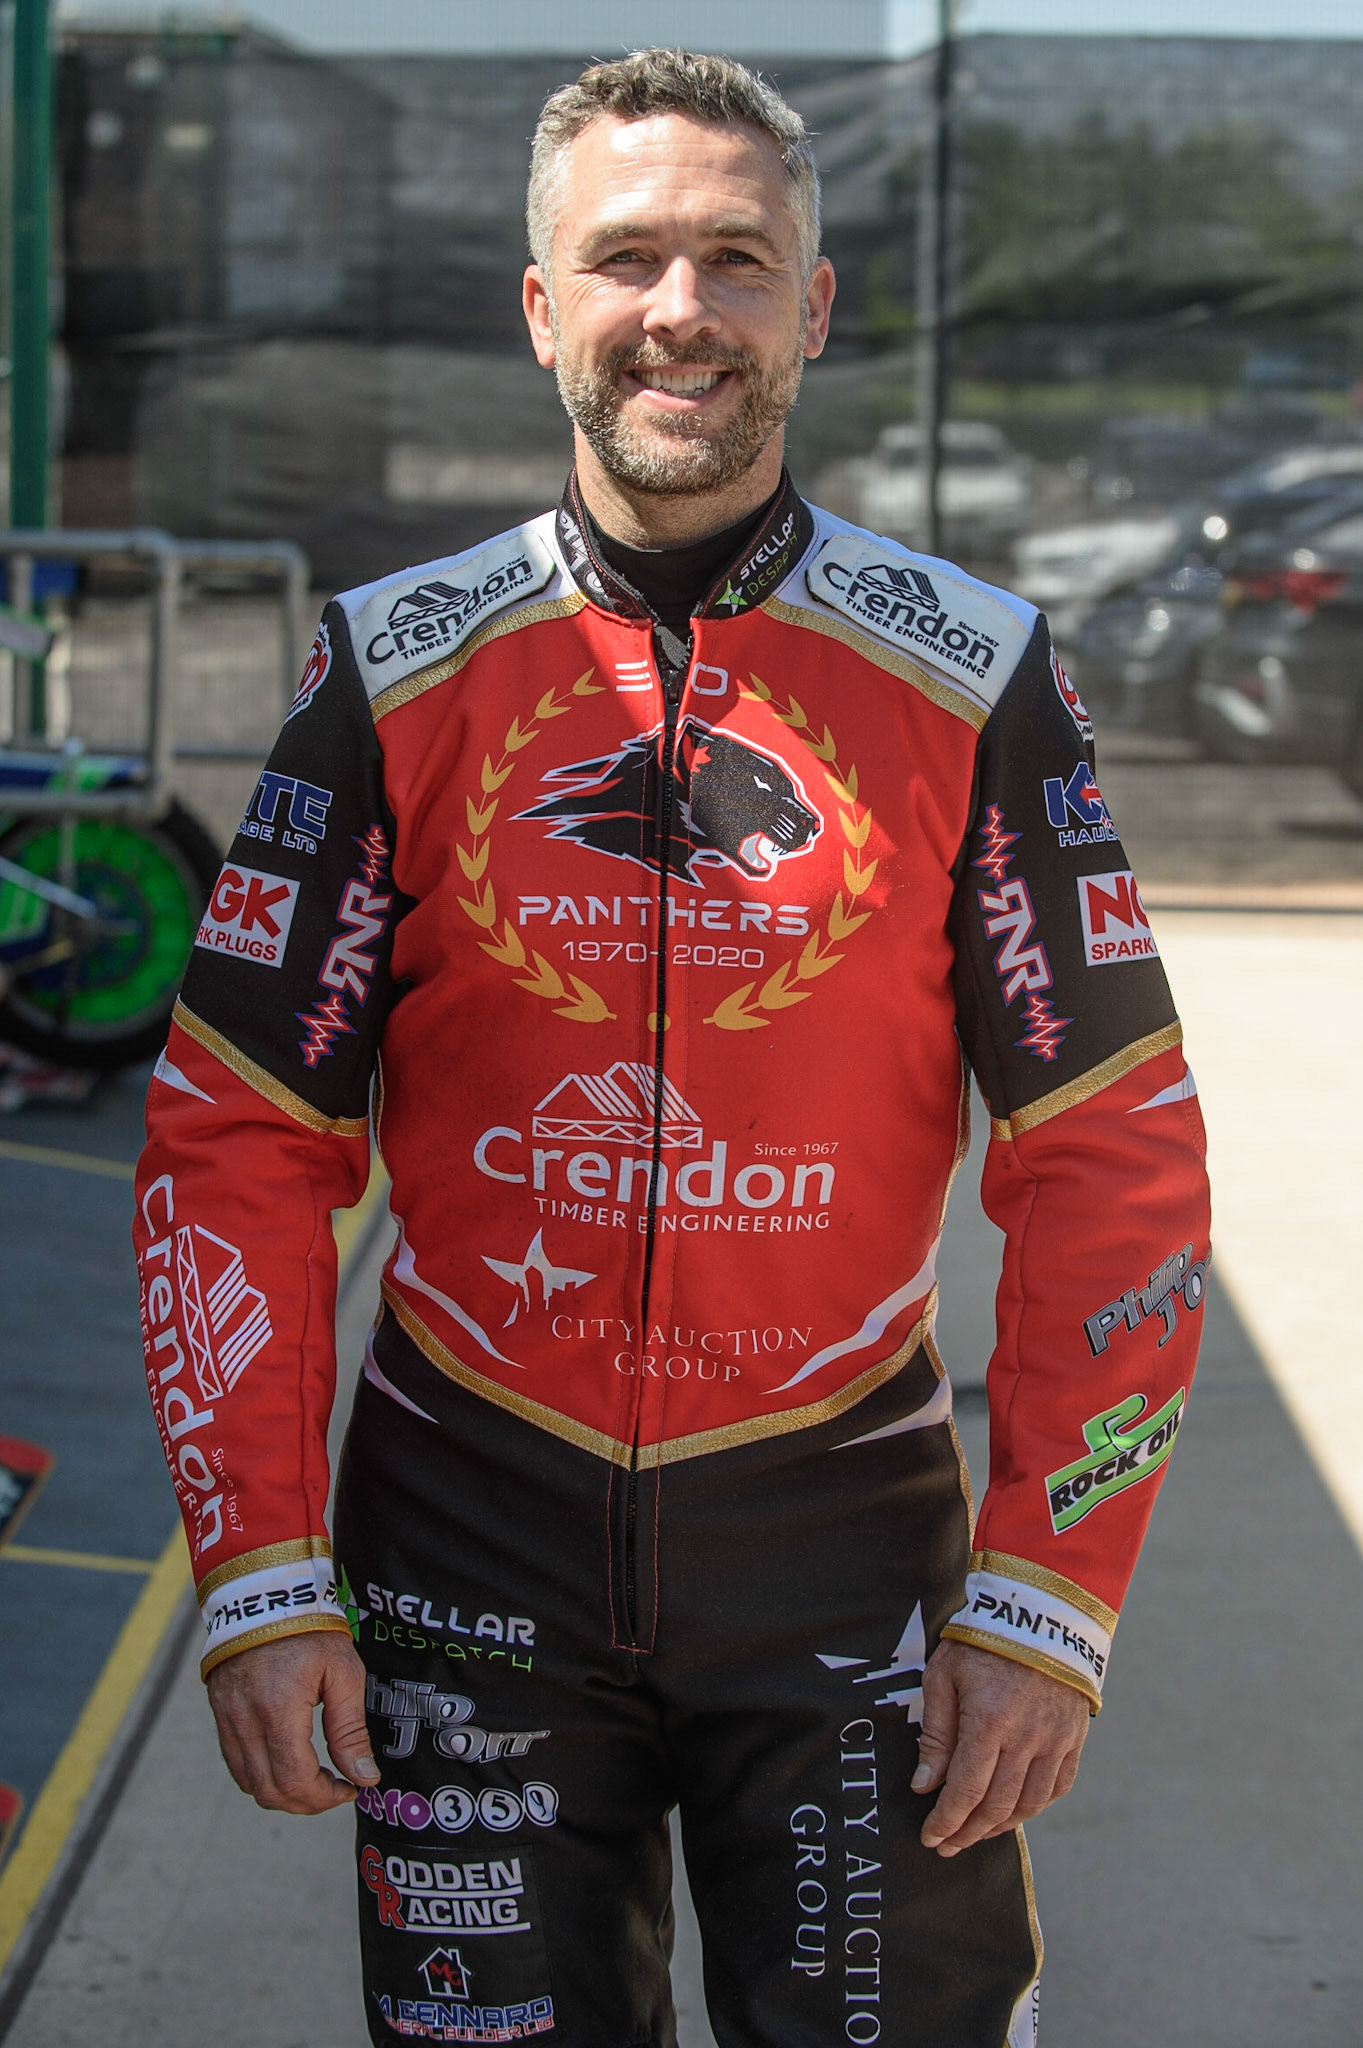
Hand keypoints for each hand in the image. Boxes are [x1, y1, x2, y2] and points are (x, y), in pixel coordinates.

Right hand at [206, 1630, 379, 1813]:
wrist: (266, 1594)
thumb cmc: (309, 1628)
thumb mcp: (343, 1672)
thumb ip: (350, 1730)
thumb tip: (363, 1776)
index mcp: (278, 1711)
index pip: (295, 1780)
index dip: (324, 1797)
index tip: (349, 1789)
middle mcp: (245, 1721)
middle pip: (269, 1791)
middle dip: (306, 1802)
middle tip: (335, 1789)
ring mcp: (227, 1719)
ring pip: (249, 1783)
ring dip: (283, 1793)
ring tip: (314, 1778)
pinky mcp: (220, 1714)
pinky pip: (236, 1763)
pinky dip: (262, 1776)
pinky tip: (287, 1762)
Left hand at [912, 1639, 1089, 1855]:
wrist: (1041, 1613)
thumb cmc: (983, 1640)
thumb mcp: (945, 1676)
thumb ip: (936, 1733)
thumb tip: (925, 1785)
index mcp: (989, 1723)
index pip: (965, 1792)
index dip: (946, 1822)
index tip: (929, 1838)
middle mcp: (1026, 1740)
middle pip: (996, 1807)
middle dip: (967, 1833)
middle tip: (947, 1845)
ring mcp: (1055, 1741)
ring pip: (1028, 1805)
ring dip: (999, 1827)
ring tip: (975, 1833)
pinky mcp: (1074, 1738)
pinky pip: (1057, 1788)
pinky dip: (1033, 1808)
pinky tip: (1014, 1812)